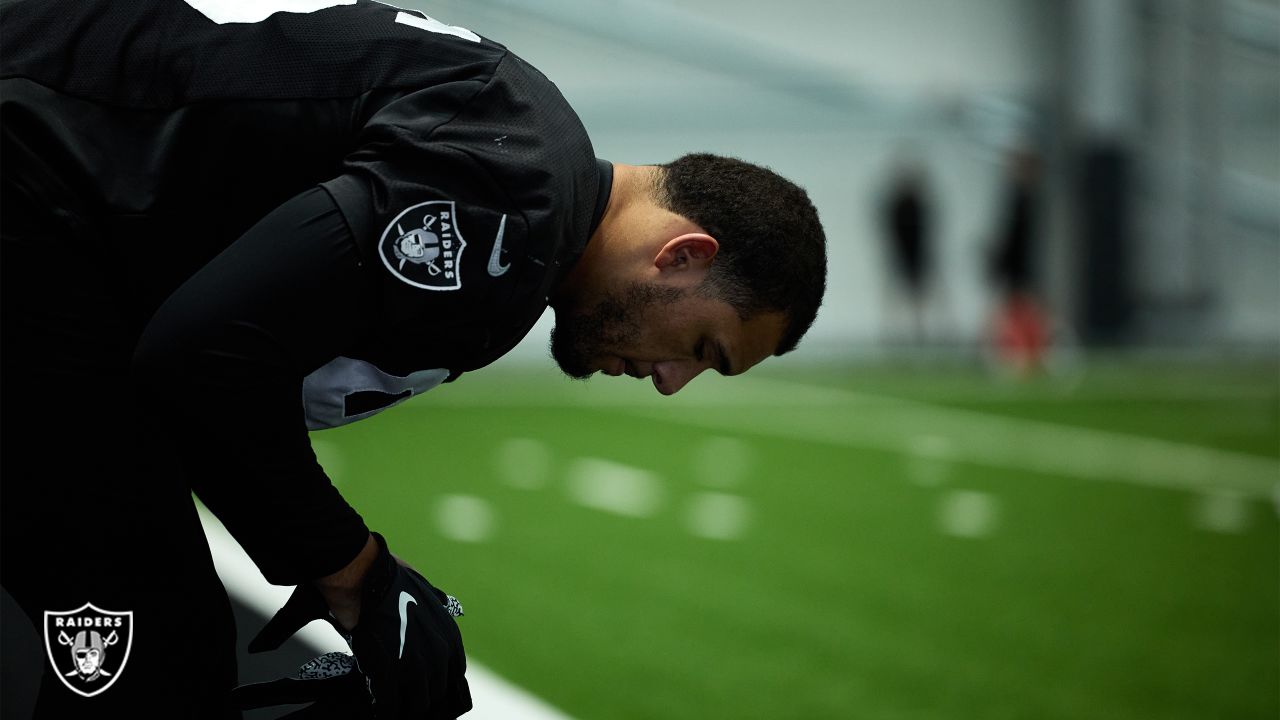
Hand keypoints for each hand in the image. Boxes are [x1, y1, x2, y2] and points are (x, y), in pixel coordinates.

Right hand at [232, 533, 471, 718]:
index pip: (453, 677)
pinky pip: (390, 706)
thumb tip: (445, 603)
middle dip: (418, 700)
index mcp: (449, 636)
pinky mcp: (388, 671)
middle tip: (401, 700)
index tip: (420, 689)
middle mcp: (438, 653)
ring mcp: (415, 664)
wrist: (363, 573)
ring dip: (401, 708)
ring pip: (415, 706)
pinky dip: (383, 709)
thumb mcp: (425, 589)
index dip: (436, 686)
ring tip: (388, 704)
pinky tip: (375, 705)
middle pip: (434, 695)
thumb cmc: (390, 577)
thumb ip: (437, 604)